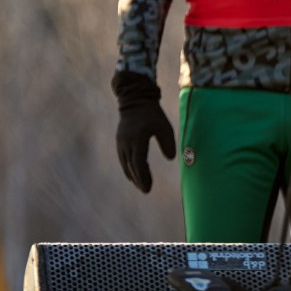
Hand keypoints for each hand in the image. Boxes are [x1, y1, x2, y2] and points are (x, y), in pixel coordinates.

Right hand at [114, 73, 175, 193]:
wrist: (134, 99)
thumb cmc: (152, 113)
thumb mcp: (164, 126)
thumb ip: (168, 142)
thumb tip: (170, 158)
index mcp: (137, 140)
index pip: (138, 163)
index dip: (143, 177)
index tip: (148, 188)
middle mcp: (126, 143)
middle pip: (130, 166)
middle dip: (138, 179)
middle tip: (146, 190)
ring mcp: (121, 142)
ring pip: (125, 163)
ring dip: (133, 174)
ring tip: (141, 184)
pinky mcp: (120, 140)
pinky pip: (123, 158)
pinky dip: (128, 167)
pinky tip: (134, 172)